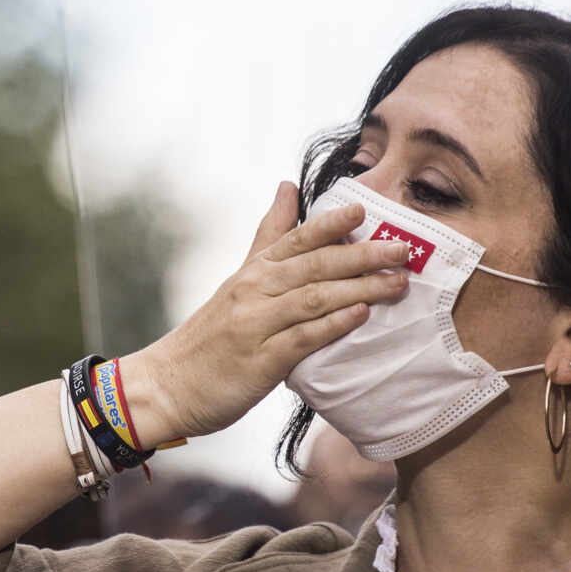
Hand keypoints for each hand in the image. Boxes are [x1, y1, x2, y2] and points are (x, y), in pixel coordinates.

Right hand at [123, 181, 409, 442]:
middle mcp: (254, 290)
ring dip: (360, 287)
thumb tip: (287, 185)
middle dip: (362, 254)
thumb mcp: (238, 279)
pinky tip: (360, 315)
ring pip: (314, 297)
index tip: (366, 211)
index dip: (332, 224)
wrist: (167, 385)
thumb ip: (268, 236)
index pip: (297, 238)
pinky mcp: (260, 361)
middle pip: (315, 264)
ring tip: (397, 282)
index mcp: (253, 271)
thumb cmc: (210, 336)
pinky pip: (302, 337)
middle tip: (403, 248)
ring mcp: (256, 324)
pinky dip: (333, 324)